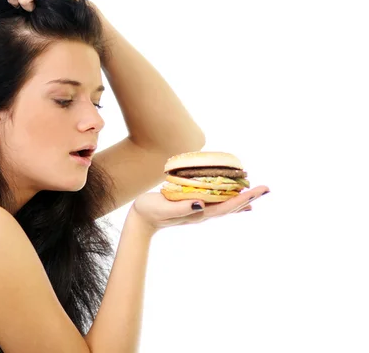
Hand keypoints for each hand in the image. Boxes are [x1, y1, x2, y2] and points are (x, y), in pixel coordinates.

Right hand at [130, 186, 270, 232]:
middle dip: (249, 197)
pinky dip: (229, 200)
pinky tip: (234, 199)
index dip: (243, 198)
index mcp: (198, 213)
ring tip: (256, 194)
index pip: (226, 206)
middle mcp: (202, 213)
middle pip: (231, 207)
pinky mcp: (193, 208)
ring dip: (241, 200)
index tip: (258, 190)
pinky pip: (217, 204)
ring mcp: (198, 212)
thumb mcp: (164, 208)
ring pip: (226, 206)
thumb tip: (202, 204)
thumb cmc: (150, 211)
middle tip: (267, 188)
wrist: (140, 220)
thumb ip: (182, 207)